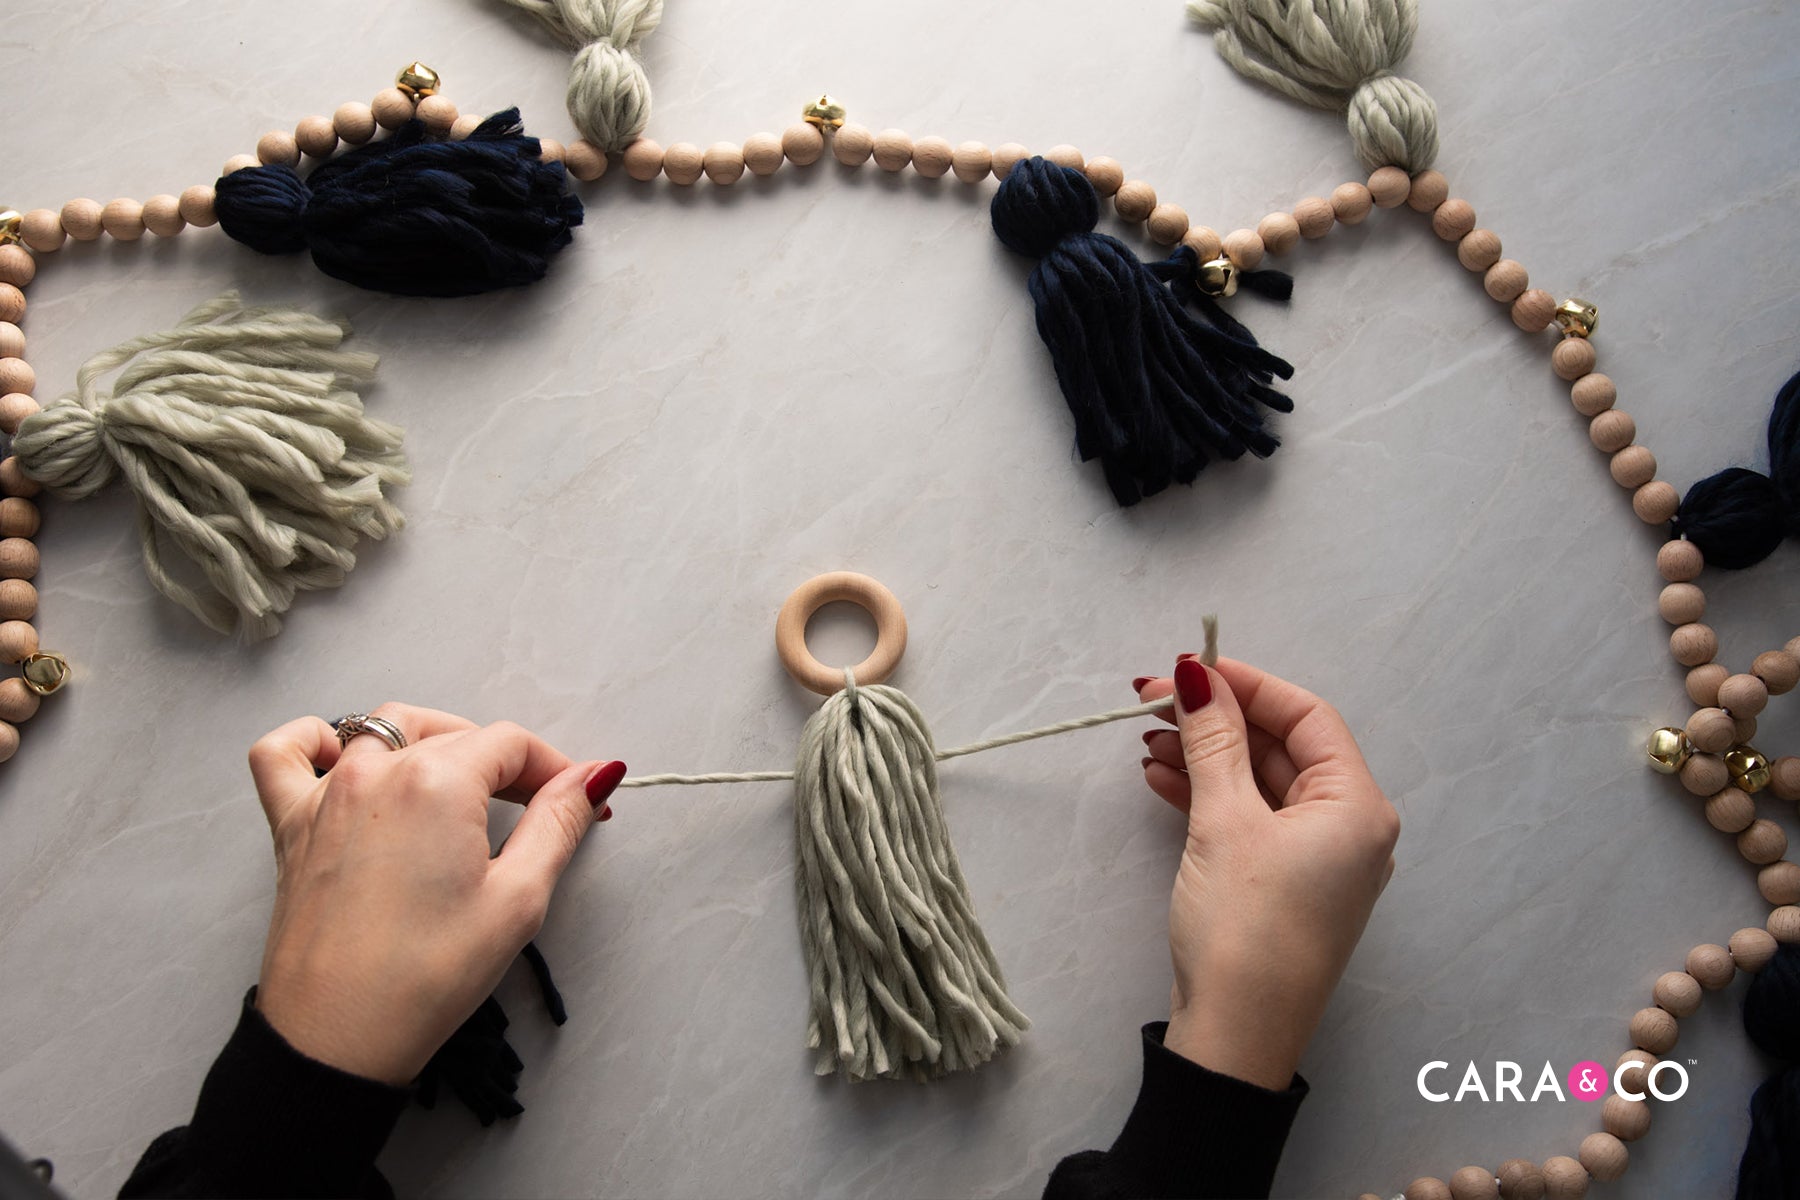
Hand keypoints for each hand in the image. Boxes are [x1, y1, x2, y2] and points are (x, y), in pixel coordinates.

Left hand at [245, 703, 624, 1084]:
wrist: (337, 1036)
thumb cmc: (428, 976)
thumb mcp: (518, 899)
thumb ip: (558, 822)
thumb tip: (595, 775)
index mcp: (438, 782)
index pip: (511, 743)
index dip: (554, 767)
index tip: (578, 801)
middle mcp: (377, 771)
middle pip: (455, 735)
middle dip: (507, 764)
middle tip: (539, 809)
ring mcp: (326, 794)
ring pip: (383, 728)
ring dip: (433, 740)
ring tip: (463, 784)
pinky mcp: (290, 825)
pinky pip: (286, 754)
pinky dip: (314, 741)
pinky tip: (345, 759)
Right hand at [1134, 657, 1398, 1089]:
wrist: (1236, 1037)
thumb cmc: (1244, 927)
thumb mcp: (1224, 822)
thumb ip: (1212, 741)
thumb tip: (1195, 675)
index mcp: (1357, 806)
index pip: (1308, 716)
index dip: (1247, 684)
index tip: (1188, 669)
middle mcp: (1350, 828)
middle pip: (1283, 747)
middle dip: (1218, 721)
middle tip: (1152, 702)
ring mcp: (1320, 859)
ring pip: (1261, 783)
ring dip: (1206, 757)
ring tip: (1147, 741)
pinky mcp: (1286, 884)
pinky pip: (1252, 819)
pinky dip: (1209, 796)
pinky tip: (1162, 779)